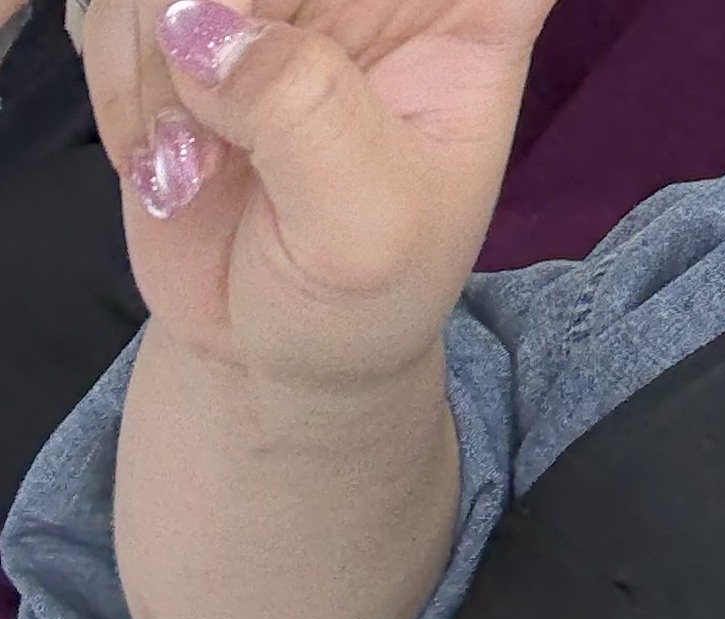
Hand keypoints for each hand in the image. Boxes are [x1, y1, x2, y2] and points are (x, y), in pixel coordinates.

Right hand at [84, 0, 552, 390]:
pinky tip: (168, 159)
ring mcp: (281, 3)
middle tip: (207, 86)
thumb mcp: (366, 223)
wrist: (274, 350)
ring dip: (161, 59)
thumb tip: (202, 25)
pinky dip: (122, 79)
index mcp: (474, 22)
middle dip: (233, 6)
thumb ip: (306, 111)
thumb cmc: (365, 293)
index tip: (325, 54)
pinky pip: (124, 2)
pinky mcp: (191, 22)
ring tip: (198, 162)